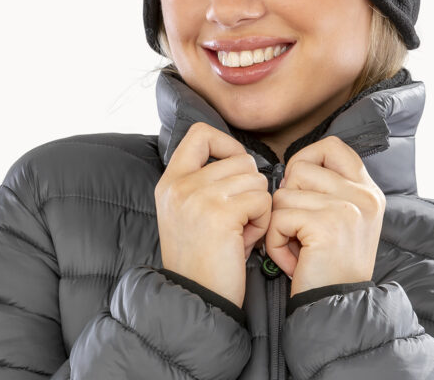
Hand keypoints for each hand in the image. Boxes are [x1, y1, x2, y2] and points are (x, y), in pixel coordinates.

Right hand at [154, 122, 271, 307]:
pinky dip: (262, 220)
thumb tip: (245, 160)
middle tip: (239, 217)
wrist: (196, 300)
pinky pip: (262, 200)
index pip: (200, 133)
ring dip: (258, 205)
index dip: (226, 144)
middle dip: (250, 187)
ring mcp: (198, 197)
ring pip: (255, 179)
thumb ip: (209, 181)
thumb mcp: (193, 211)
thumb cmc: (204, 257)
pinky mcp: (220, 214)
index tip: (235, 168)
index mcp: (171, 181)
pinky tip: (246, 240)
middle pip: (240, 159)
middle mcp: (180, 185)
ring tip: (242, 230)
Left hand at [264, 136, 385, 296]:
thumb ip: (324, 190)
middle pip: (299, 168)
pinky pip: (279, 218)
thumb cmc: (328, 266)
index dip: (307, 158)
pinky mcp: (327, 225)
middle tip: (298, 229)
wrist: (338, 309)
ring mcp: (348, 207)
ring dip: (279, 223)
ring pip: (283, 194)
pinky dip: (275, 242)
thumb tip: (288, 171)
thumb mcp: (339, 220)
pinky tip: (293, 260)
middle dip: (287, 198)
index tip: (299, 184)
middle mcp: (363, 194)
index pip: (333, 146)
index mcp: (367, 190)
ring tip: (297, 247)